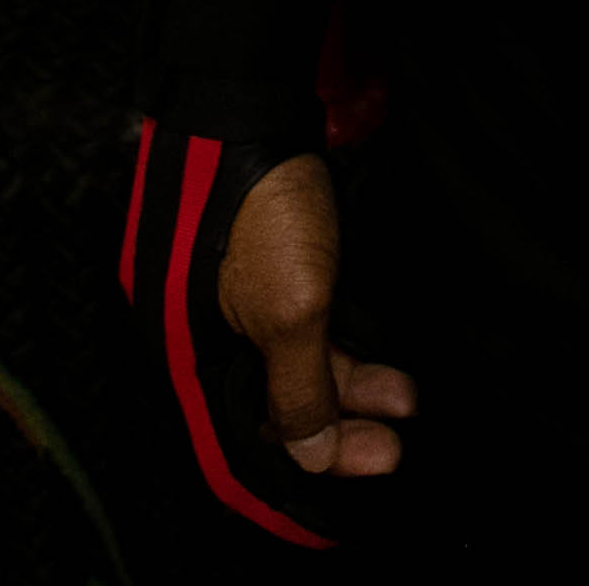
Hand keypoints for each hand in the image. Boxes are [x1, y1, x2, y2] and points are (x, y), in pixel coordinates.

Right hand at [214, 152, 412, 483]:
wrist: (247, 106)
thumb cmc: (257, 202)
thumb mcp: (290, 307)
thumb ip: (298, 387)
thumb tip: (309, 454)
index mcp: (186, 354)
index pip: (238, 441)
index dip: (293, 472)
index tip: (350, 483)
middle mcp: (199, 337)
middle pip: (267, 410)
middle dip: (335, 432)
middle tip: (393, 446)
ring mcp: (226, 302)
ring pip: (290, 371)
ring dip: (347, 391)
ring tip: (402, 401)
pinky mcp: (255, 272)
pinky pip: (296, 333)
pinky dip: (338, 352)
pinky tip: (382, 366)